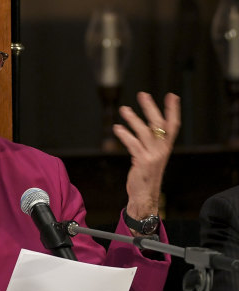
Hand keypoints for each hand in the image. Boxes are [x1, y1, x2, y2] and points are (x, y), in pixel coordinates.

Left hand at [112, 92, 180, 219]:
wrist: (144, 196)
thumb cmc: (145, 176)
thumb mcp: (151, 158)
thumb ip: (149, 144)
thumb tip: (142, 128)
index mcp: (166, 148)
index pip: (173, 125)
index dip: (173, 110)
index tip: (173, 96)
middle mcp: (162, 150)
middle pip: (159, 124)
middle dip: (151, 108)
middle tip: (143, 94)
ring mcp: (153, 156)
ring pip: (145, 132)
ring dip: (134, 119)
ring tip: (124, 109)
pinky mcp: (143, 162)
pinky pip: (133, 144)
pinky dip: (125, 135)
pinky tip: (117, 128)